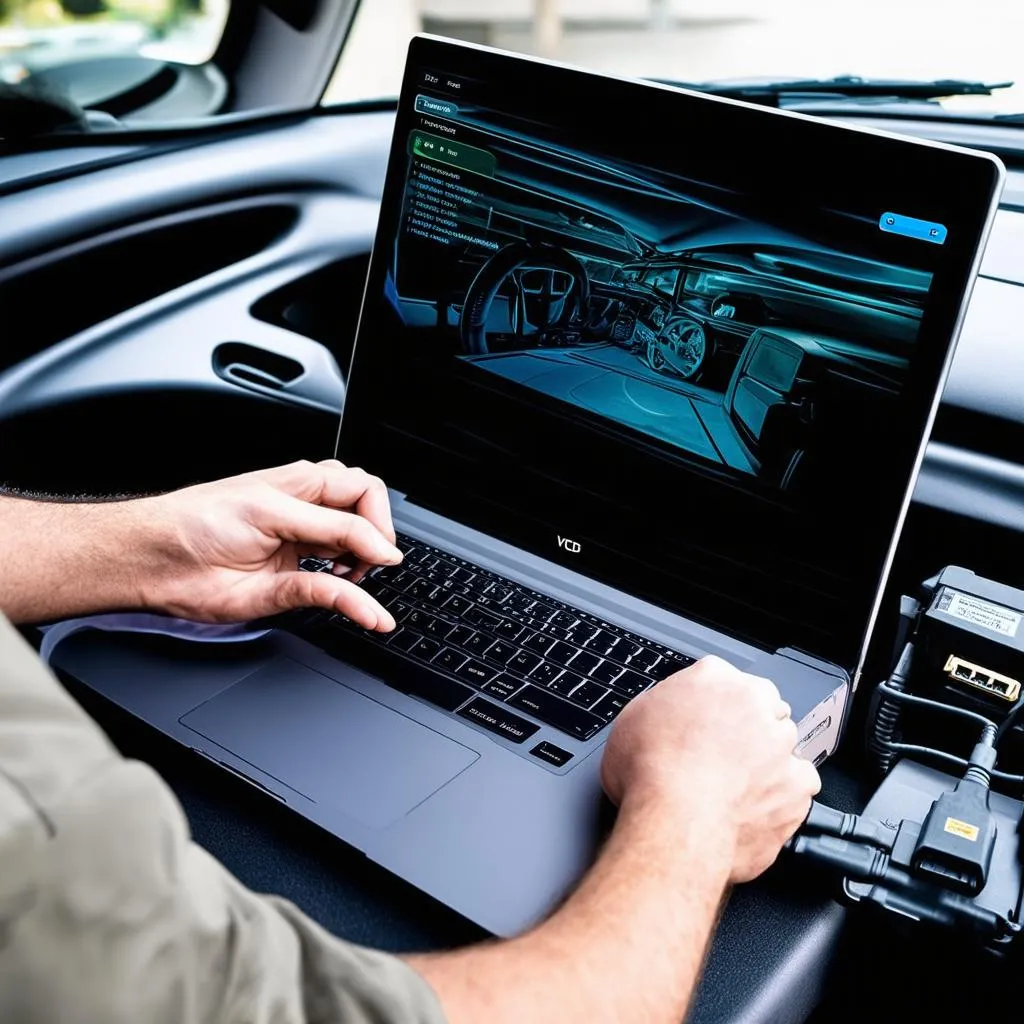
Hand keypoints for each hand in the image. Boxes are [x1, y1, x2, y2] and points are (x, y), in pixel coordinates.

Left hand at [138, 460, 402, 629]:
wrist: (154, 561)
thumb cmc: (196, 522)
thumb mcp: (272, 513)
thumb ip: (331, 530)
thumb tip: (378, 549)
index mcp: (302, 485)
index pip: (363, 493)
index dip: (379, 521)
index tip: (381, 553)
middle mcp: (305, 515)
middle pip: (366, 516)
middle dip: (376, 538)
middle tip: (371, 562)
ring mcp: (298, 549)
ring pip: (353, 551)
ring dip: (364, 564)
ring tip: (352, 575)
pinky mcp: (287, 585)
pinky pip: (332, 591)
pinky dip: (355, 602)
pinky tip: (359, 607)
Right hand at [601, 655, 819, 883]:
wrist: (676, 824)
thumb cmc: (648, 774)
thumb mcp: (633, 720)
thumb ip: (662, 708)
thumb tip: (666, 717)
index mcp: (713, 678)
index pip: (723, 677)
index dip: (713, 705)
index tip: (705, 722)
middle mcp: (753, 702)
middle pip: (761, 705)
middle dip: (746, 727)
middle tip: (720, 755)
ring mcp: (781, 742)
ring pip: (784, 742)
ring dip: (768, 759)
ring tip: (738, 786)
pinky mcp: (798, 783)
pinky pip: (801, 784)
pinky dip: (785, 795)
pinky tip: (758, 805)